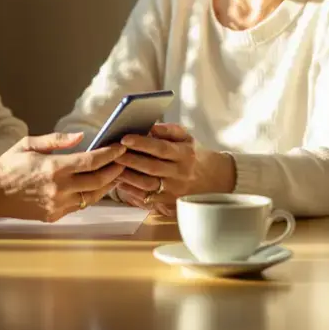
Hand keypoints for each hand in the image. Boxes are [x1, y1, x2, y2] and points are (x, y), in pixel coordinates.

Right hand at [0, 132, 125, 221]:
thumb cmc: (8, 165)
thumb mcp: (29, 144)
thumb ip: (57, 140)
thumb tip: (82, 137)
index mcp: (53, 168)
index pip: (91, 161)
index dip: (109, 154)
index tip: (120, 147)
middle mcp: (59, 188)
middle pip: (98, 180)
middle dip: (115, 169)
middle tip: (124, 160)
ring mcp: (58, 204)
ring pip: (93, 196)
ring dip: (107, 185)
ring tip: (115, 174)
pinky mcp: (54, 215)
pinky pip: (80, 205)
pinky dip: (91, 195)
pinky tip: (95, 187)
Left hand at [114, 123, 231, 215]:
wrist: (216, 180)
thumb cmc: (194, 155)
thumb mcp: (187, 138)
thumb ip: (168, 130)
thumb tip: (149, 126)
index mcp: (185, 154)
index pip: (161, 148)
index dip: (142, 143)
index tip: (124, 138)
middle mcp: (181, 173)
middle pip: (151, 167)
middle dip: (130, 159)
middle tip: (112, 152)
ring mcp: (176, 191)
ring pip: (147, 184)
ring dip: (128, 176)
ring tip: (113, 166)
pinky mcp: (170, 203)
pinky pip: (148, 198)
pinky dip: (132, 191)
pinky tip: (120, 182)